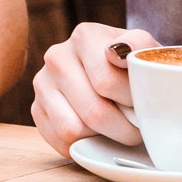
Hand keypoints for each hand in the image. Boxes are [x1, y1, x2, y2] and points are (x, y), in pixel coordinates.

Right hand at [30, 23, 160, 155]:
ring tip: (117, 127)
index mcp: (85, 36)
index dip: (132, 102)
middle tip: (137, 125)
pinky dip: (83, 144)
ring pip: (73, 130)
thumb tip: (117, 51)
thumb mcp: (145, 50)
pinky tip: (97, 132)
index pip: (107, 82)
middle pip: (93, 112)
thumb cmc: (132, 67)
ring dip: (102, 138)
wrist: (115, 74)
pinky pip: (61, 141)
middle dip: (123, 127)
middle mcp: (57, 56)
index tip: (145, 102)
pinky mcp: (36, 109)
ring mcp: (43, 83)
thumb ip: (139, 45)